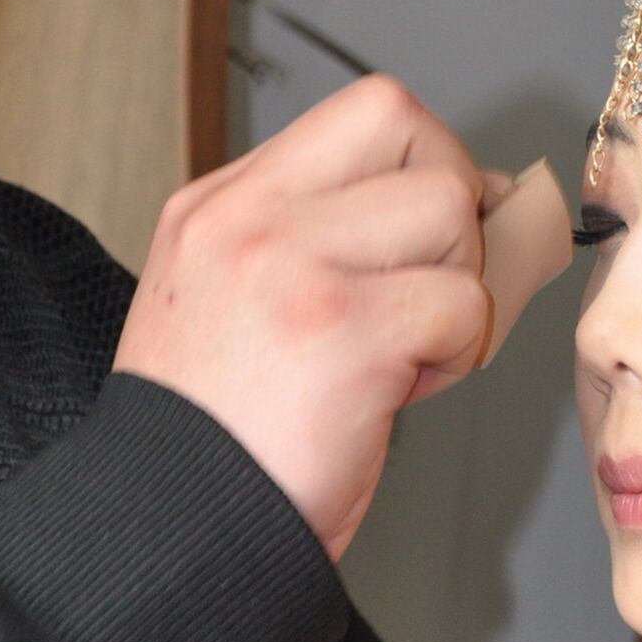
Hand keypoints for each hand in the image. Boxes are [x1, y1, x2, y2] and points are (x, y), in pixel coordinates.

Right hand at [115, 79, 503, 561]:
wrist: (175, 530)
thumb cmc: (224, 434)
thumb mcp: (238, 299)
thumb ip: (325, 238)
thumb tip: (467, 195)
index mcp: (220, 205)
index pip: (369, 111)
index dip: (430, 160)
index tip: (437, 228)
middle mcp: (248, 219)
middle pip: (416, 134)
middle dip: (455, 213)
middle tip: (429, 289)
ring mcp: (291, 267)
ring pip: (450, 213)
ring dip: (456, 291)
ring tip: (403, 352)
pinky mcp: (343, 330)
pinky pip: (463, 305)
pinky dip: (456, 354)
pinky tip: (399, 391)